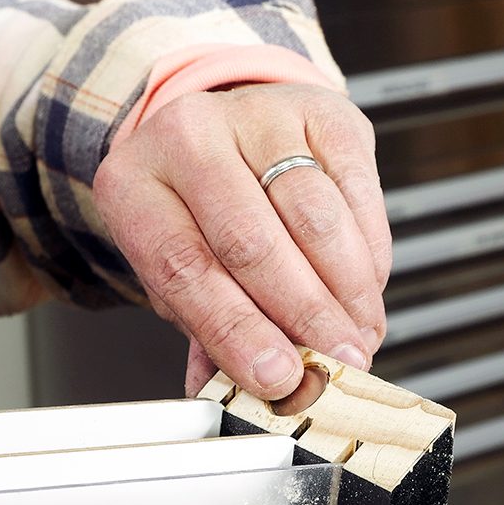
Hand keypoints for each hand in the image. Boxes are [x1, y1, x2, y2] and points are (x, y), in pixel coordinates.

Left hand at [92, 83, 390, 399]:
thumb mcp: (180, 271)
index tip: (278, 378)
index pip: (183, 266)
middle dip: (303, 316)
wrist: (229, 129)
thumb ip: (208, 331)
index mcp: (134, 184)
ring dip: (347, 291)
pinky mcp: (322, 111)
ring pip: (314, 217)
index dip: (236, 329)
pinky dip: (369, 255)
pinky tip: (366, 290)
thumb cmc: (199, 213)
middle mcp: (189, 136)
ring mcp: (257, 116)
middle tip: (335, 362)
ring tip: (359, 335)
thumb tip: (245, 394)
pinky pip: (358, 193)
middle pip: (250, 241)